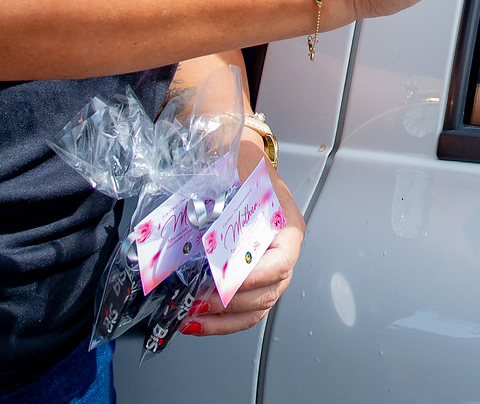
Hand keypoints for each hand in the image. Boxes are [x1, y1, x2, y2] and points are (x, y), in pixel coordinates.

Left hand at [184, 144, 301, 336]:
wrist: (236, 158)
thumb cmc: (240, 164)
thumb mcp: (237, 175)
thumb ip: (226, 204)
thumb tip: (205, 238)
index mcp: (288, 226)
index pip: (281, 261)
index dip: (254, 277)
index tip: (224, 282)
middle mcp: (282, 251)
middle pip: (267, 291)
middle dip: (230, 302)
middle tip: (198, 300)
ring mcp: (268, 268)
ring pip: (255, 307)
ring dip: (222, 319)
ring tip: (192, 317)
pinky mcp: (250, 278)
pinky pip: (242, 308)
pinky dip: (219, 320)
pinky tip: (196, 321)